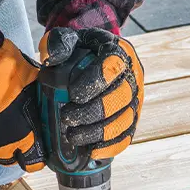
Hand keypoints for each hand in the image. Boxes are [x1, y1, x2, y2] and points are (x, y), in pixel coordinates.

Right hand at [0, 40, 45, 171]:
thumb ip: (34, 94)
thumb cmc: (2, 72)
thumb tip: (42, 93)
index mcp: (23, 135)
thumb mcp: (29, 79)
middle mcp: (0, 145)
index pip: (33, 161)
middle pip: (7, 159)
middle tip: (8, 134)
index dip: (33, 155)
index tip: (31, 149)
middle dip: (9, 148)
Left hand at [39, 27, 143, 159]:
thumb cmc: (79, 51)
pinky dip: (109, 147)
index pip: (112, 66)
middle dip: (92, 112)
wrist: (91, 61)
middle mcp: (133, 76)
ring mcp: (135, 101)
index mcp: (119, 52)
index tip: (72, 94)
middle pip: (120, 98)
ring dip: (97, 132)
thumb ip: (58, 43)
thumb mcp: (68, 39)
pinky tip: (90, 151)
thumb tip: (53, 59)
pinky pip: (126, 137)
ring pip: (123, 121)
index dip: (94, 82)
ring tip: (73, 136)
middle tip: (67, 117)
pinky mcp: (132, 120)